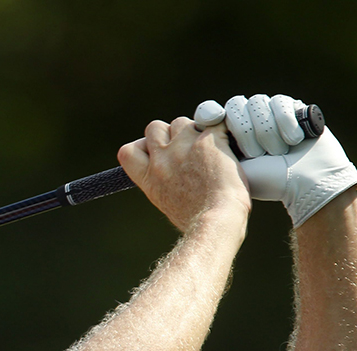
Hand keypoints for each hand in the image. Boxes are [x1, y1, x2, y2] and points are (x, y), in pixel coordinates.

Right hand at [118, 116, 250, 231]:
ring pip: (182, 122)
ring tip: (209, 149)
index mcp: (148, 178)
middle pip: (154, 127)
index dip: (142, 146)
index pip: (127, 151)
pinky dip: (222, 130)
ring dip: (194, 130)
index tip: (154, 152)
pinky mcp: (207, 141)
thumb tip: (172, 174)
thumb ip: (162, 181)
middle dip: (169, 133)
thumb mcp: (166, 202)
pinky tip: (229, 144)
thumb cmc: (197, 219)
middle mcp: (161, 160)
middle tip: (186, 148)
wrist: (216, 221)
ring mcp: (183, 148)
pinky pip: (213, 122)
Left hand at [194, 94, 356, 227]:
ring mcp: (268, 113)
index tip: (211, 121)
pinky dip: (285, 121)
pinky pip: (280, 102)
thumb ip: (199, 154)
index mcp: (224, 135)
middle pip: (234, 105)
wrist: (303, 184)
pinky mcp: (292, 107)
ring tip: (275, 153)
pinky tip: (293, 140)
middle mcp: (245, 120)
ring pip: (255, 103)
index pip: (209, 111)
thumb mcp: (224, 170)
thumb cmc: (261, 184)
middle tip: (255, 154)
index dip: (208, 113)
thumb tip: (180, 137)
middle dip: (244, 130)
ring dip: (265, 131)